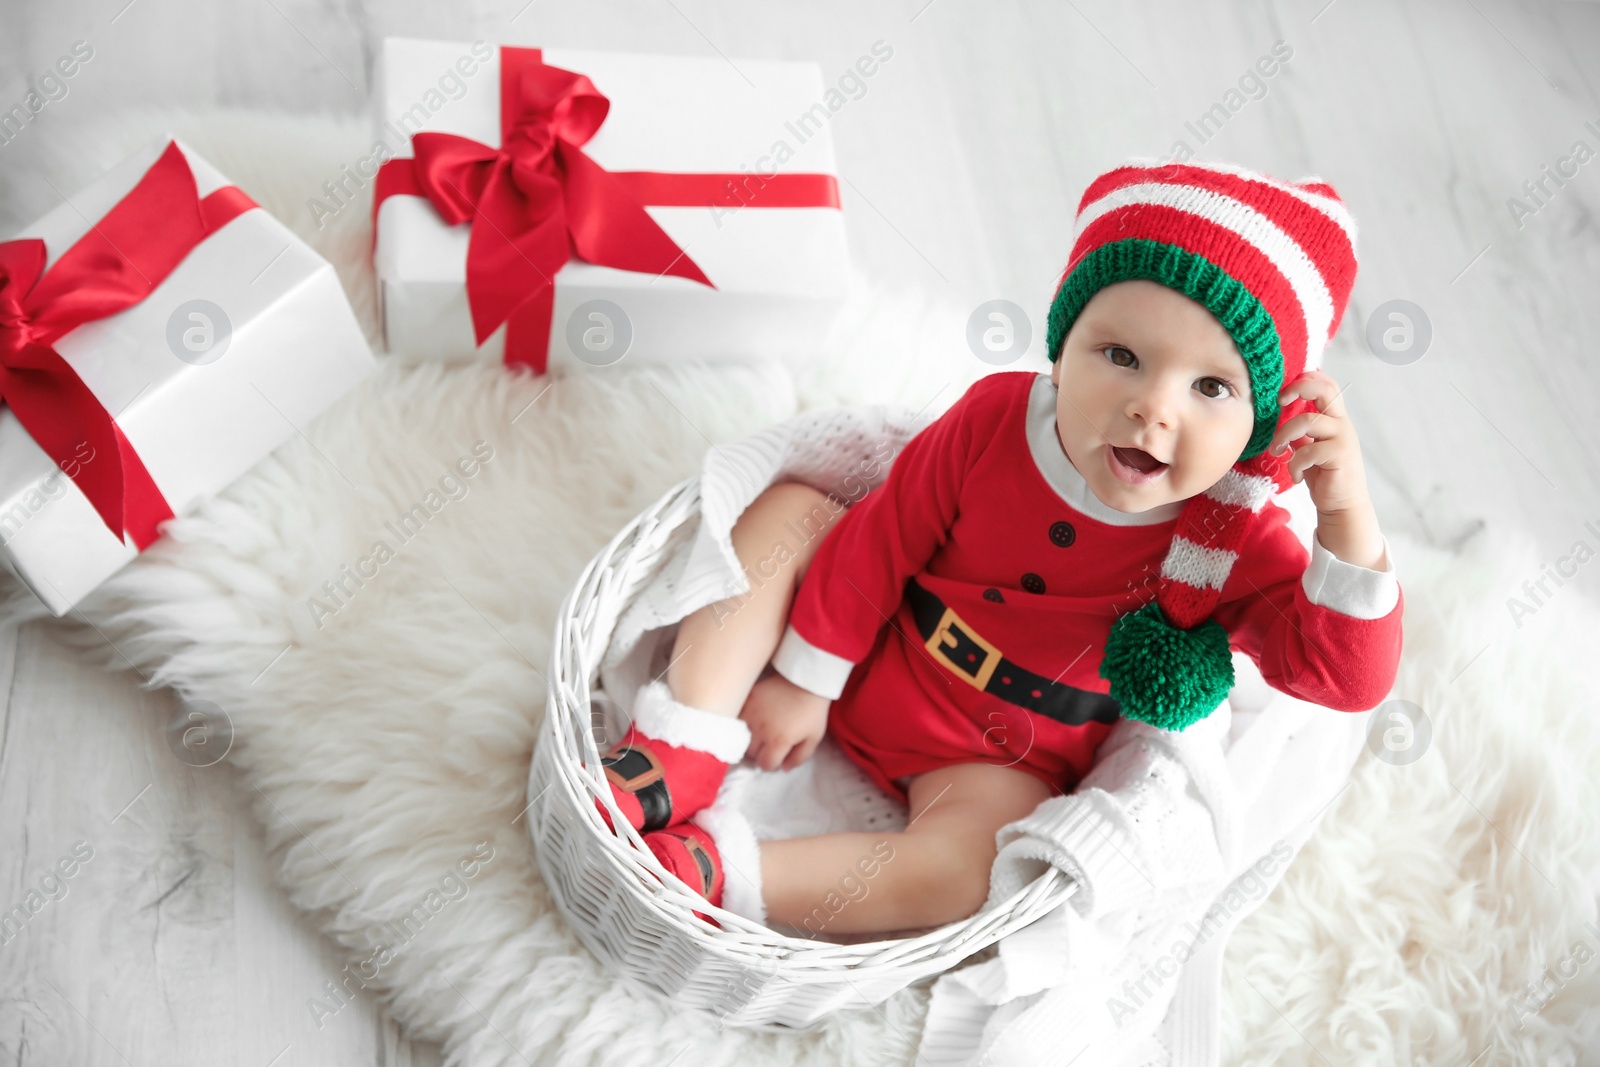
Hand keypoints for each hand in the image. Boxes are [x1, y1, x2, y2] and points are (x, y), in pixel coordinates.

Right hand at [741, 672, 830, 771]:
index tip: (777, 756)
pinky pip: (737, 718)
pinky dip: (742, 722)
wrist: (805, 681)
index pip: (765, 764)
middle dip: (760, 753)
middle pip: (751, 753)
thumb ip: (800, 758)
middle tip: (769, 744)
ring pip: (740, 737)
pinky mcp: (747, 700)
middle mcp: (761, 729)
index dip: (772, 764)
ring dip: (749, 739)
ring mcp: (752, 713)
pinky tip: (752, 720)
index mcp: (779, 740)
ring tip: (759, 733)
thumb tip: (784, 768)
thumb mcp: (814, 738)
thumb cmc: (811, 712)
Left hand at [1272, 370, 1385, 569]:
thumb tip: (1279, 413)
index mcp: (1334, 418)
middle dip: (1298, 388)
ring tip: (1277, 450)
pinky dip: (1294, 463)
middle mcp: (1341, 424)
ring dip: (1284, 434)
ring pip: (1308, 420)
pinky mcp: (1340, 456)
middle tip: (1279, 401)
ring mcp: (1342, 439)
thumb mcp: (1309, 446)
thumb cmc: (1324, 475)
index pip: (1326, 385)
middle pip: (1326, 390)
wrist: (1342, 505)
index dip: (1306, 379)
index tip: (1283, 393)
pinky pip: (1308, 450)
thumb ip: (1301, 430)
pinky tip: (1294, 475)